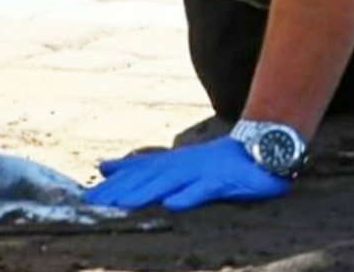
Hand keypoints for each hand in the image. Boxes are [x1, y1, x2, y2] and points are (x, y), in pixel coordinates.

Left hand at [82, 137, 290, 211]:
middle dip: (119, 191)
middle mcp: (184, 164)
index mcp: (174, 162)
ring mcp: (203, 171)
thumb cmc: (222, 161)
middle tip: (93, 203)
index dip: (113, 183)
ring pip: (170, 183)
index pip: (138, 171)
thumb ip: (148, 167)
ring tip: (123, 205)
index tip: (88, 196)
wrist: (265, 146)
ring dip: (145, 193)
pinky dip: (187, 196)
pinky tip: (171, 205)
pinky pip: (203, 190)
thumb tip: (109, 167)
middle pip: (147, 178)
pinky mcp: (223, 181)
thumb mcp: (182, 164)